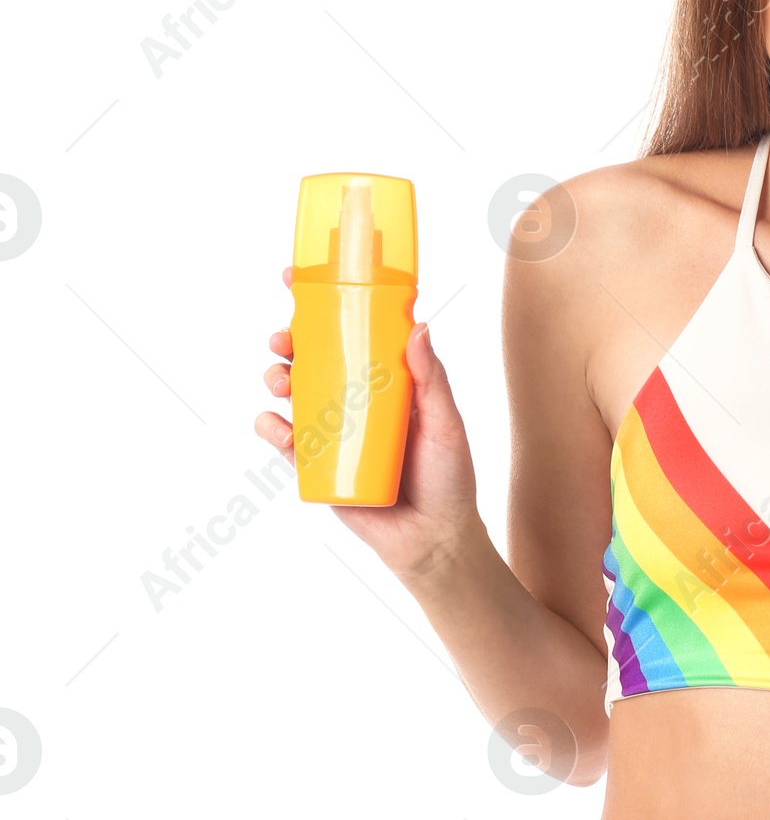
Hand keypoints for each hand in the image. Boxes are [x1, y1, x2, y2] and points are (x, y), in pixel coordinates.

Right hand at [255, 264, 484, 582]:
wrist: (435, 541)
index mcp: (388, 381)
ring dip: (277, 377)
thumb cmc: (449, 479)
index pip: (355, 333)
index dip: (326, 304)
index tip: (298, 278)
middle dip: (291, 340)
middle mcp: (358, 400)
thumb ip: (431, 379)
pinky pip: (286, 441)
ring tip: (280, 378)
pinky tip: (274, 423)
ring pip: (294, 393)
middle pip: (315, 357)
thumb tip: (418, 325)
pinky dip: (271, 427)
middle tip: (285, 338)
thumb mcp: (446, 424)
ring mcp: (336, 431)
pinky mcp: (319, 465)